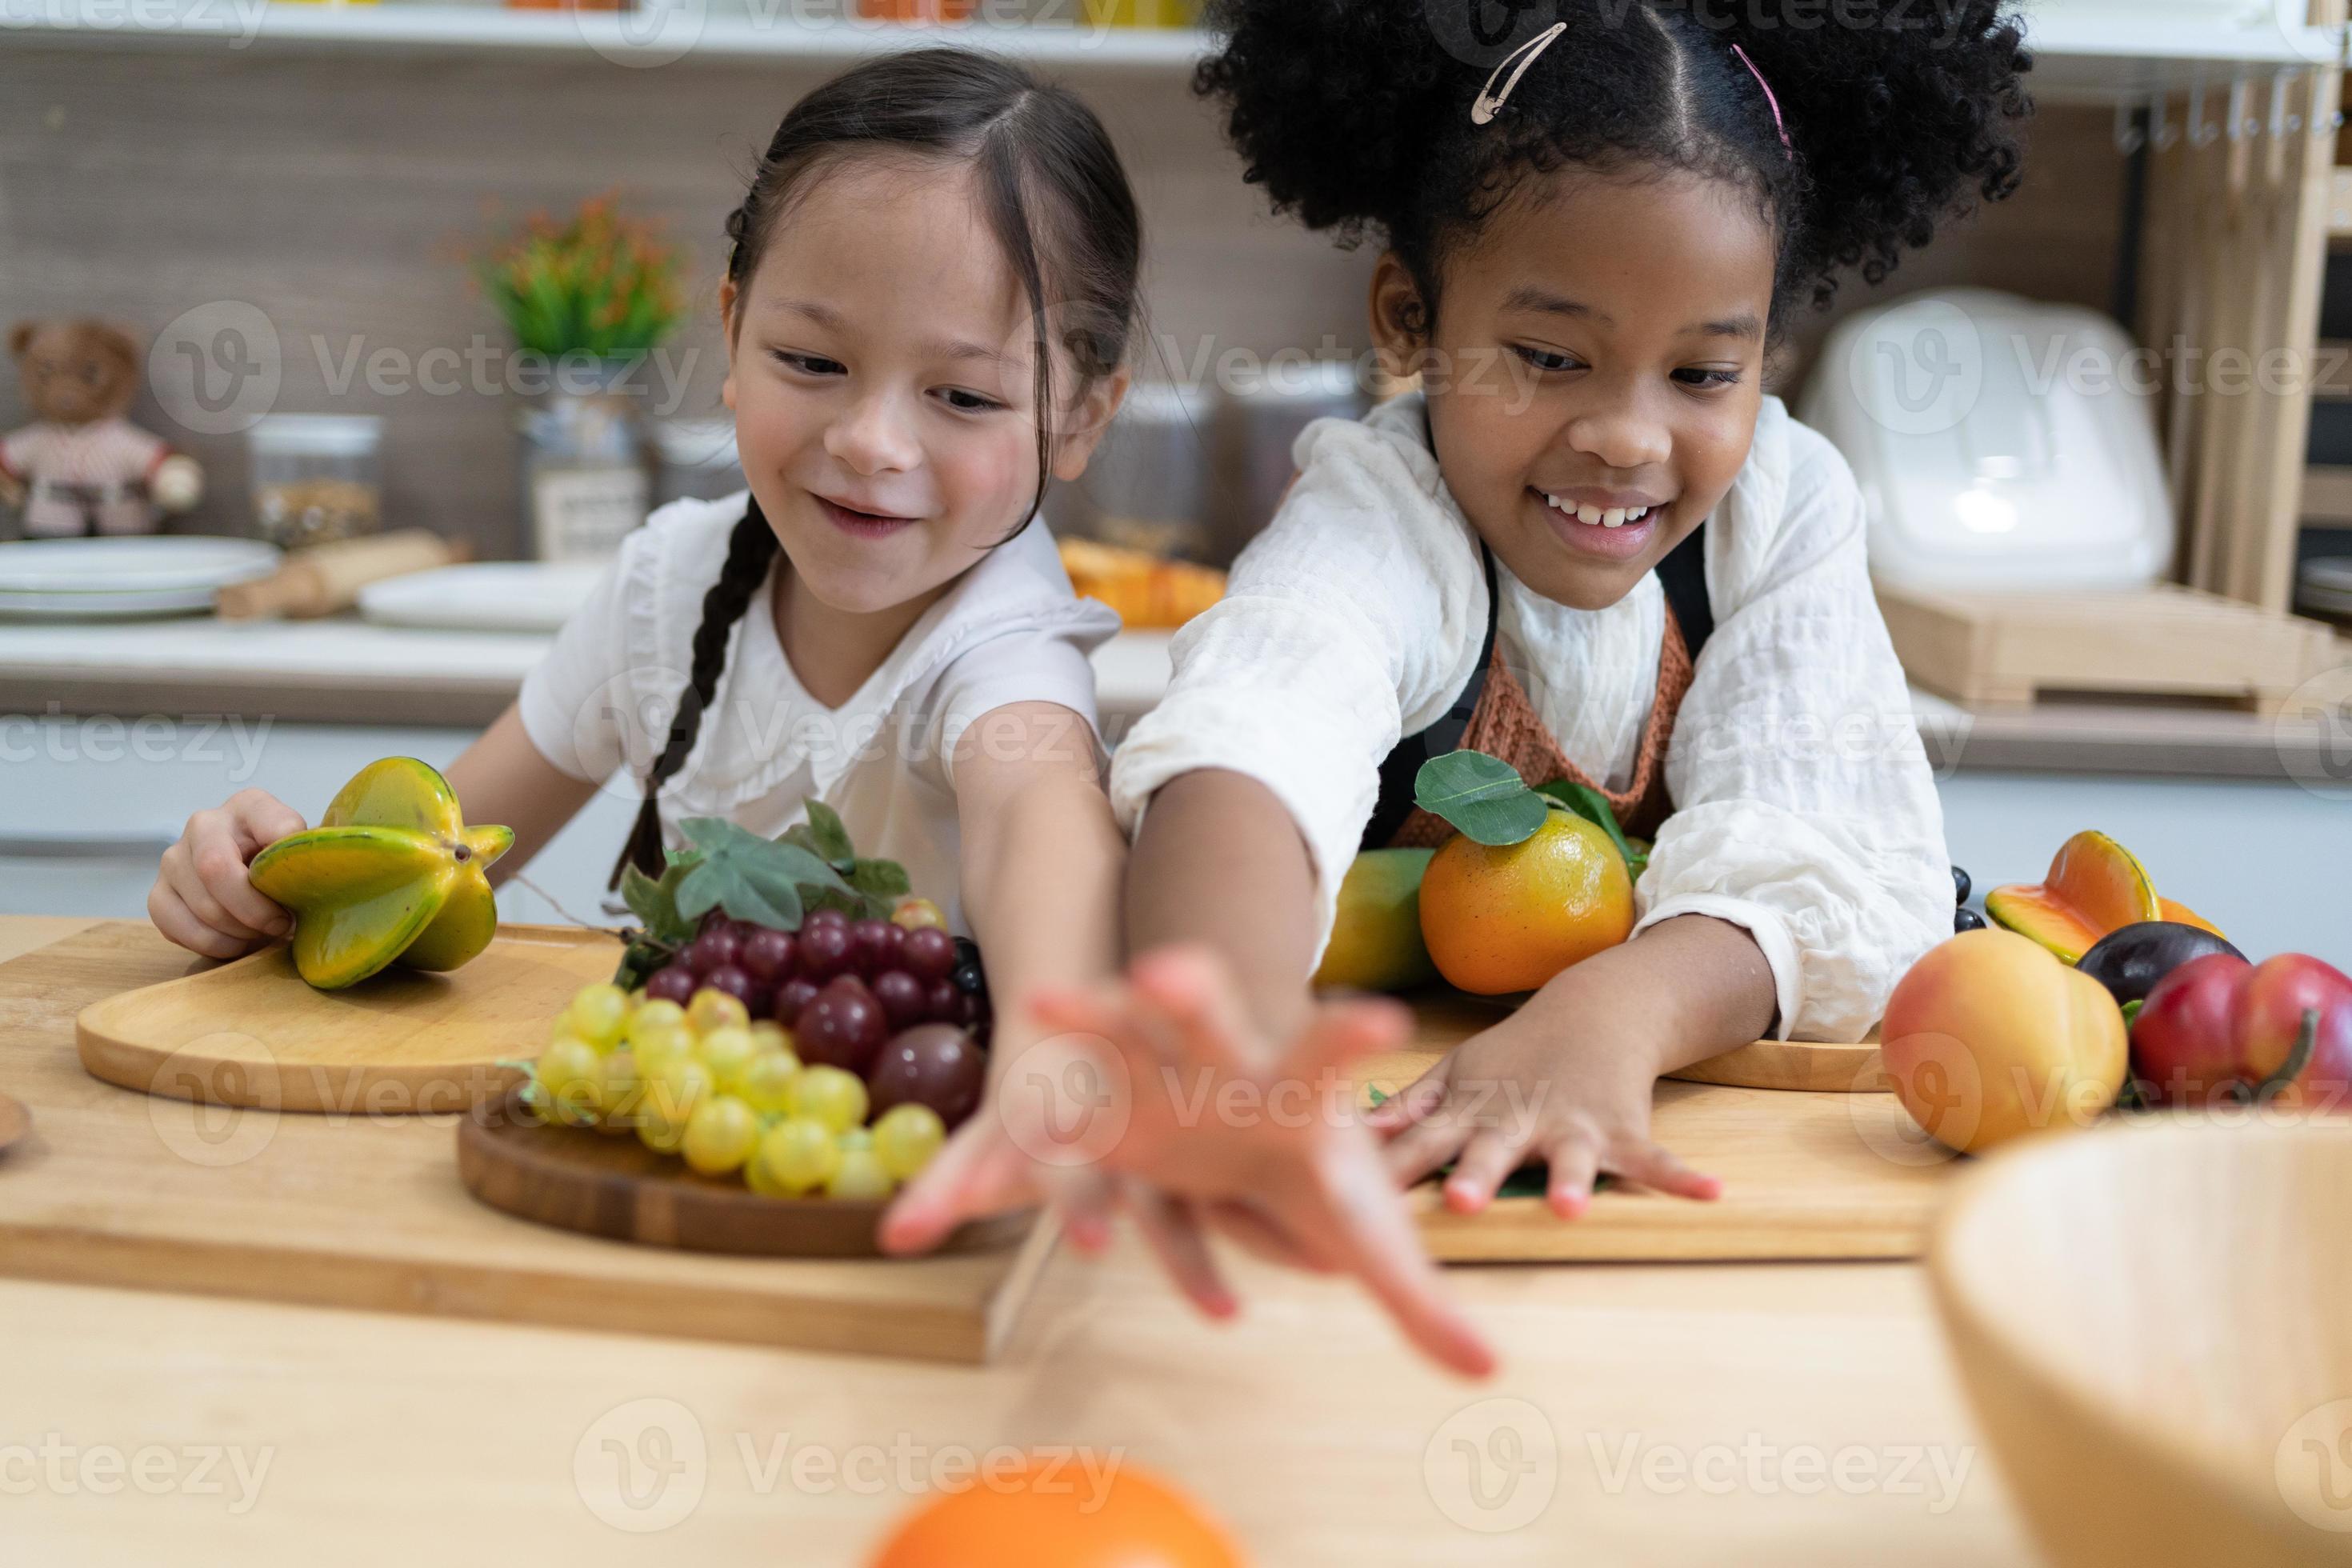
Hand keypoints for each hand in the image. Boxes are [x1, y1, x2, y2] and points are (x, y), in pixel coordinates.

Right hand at [148, 788, 305, 959]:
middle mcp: (204, 823)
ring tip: (259, 932)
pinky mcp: (158, 895)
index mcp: (250, 805)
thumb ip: (302, 859)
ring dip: (239, 932)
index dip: (284, 867)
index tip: (298, 890)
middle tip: (279, 925)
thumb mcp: (301, 856)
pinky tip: (235, 939)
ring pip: (202, 906)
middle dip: (255, 911)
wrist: (253, 883)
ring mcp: (174, 858)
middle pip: (216, 869)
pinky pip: (180, 928)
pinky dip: (215, 944)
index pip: (273, 825)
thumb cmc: (281, 869)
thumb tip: (303, 881)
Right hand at [961, 946, 1494, 1376]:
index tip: (1387, 1018)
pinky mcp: (1093, 1117)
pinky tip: (929, 1203)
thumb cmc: (1314, 1179)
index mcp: (1294, 1090)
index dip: (1352, 1038)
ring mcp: (1148, 1075)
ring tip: (1044, 1001)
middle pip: (1206, 1018)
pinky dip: (985, 1163)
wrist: (1246, 1136)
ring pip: (1113, 1034)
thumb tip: (1487, 1369)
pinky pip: (1037, 1131)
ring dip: (1084, 1018)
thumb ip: (1415, 1298)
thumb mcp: (1364, 1235)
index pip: (1327, 1054)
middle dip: (1186, 991)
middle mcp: (1217, 1063)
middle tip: (1169, 971)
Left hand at [1368, 985, 1721, 1217]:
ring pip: (1569, 1159)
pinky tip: (1712, 1194)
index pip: (1420, 1146)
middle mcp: (1517, 1121)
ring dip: (1571, 1181)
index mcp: (1468, 1113)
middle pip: (1491, 1151)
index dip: (1392, 1169)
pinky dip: (1682, 1177)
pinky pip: (1653, 1160)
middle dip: (1477, 1176)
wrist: (1592, 1011)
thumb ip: (1405, 1110)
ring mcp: (1571, 1125)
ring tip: (1570, 1207)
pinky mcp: (1620, 1128)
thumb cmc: (1512, 1056)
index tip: (1361, 1195)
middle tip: (1461, 1203)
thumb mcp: (1454, 1076)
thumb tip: (1349, 1133)